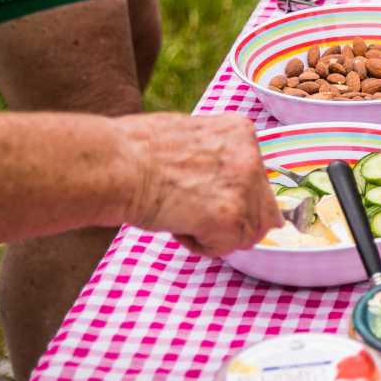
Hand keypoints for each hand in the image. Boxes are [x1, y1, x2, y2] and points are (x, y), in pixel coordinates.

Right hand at [118, 113, 281, 256]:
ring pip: (249, 234)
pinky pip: (227, 247)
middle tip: (195, 213)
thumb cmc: (135, 151)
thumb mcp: (190, 138)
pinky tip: (177, 225)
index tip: (205, 197)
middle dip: (233, 221)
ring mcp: (244, 187)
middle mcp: (252, 157)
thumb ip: (217, 157)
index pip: (260, 181)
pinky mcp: (230, 216)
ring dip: (216, 234)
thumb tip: (225, 182)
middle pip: (264, 211)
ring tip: (182, 216)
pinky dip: (202, 245)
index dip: (232, 197)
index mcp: (242, 133)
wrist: (115, 164)